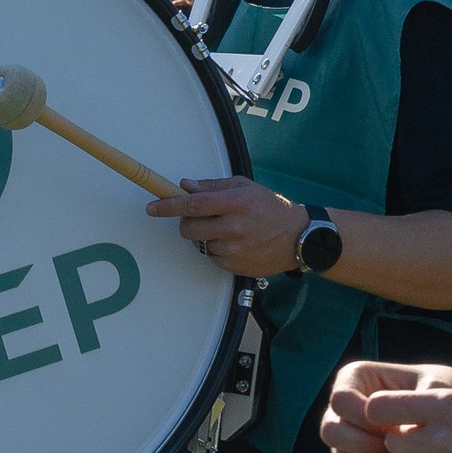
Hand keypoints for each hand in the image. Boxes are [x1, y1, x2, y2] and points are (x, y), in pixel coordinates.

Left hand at [145, 175, 308, 275]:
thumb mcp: (244, 187)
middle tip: (200, 218)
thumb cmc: (271, 208)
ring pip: (199, 244)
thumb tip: (185, 186)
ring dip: (204, 237)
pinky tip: (234, 242)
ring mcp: (235, 248)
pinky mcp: (235, 266)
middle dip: (187, 222)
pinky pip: (211, 257)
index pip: (193, 204)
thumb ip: (213, 187)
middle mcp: (234, 226)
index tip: (152, 207)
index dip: (168, 206)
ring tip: (226, 229)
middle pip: (189, 228)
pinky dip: (215, 249)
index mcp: (236, 202)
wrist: (299, 237)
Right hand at [322, 361, 451, 452]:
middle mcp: (344, 407)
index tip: (397, 425)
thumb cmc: (446, 390)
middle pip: (330, 431)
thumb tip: (398, 430)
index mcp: (355, 377)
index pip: (340, 401)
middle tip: (395, 448)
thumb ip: (417, 402)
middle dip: (362, 444)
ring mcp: (348, 435)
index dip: (364, 418)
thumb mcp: (438, 387)